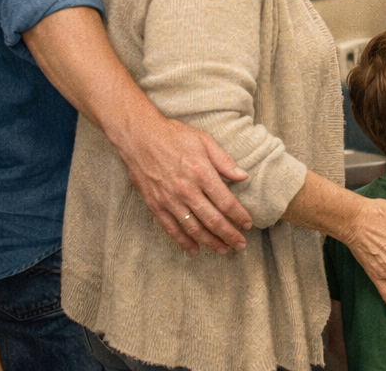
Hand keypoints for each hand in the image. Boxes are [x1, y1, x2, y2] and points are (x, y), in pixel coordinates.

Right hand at [116, 113, 252, 255]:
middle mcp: (187, 190)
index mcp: (201, 173)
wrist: (138, 136)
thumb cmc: (173, 135)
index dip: (239, 216)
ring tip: (223, 250)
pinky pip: (172, 229)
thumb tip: (243, 176)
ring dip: (210, 242)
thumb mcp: (203, 140)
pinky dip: (184, 242)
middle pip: (213, 220)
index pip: (226, 202)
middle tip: (240, 245)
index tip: (247, 224)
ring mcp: (170, 200)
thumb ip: (224, 160)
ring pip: (194, 229)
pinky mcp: (156, 205)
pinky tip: (195, 250)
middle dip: (229, 235)